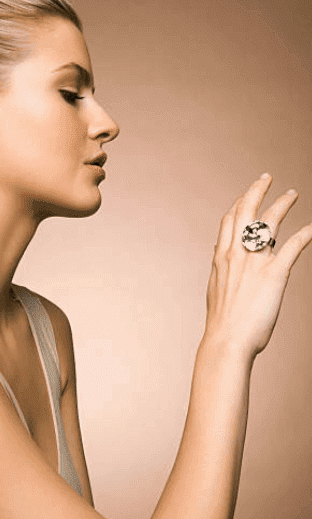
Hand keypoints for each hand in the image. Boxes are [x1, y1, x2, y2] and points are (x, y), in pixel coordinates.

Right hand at [203, 173, 311, 358]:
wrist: (227, 341)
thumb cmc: (222, 322)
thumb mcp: (216, 289)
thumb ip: (222, 270)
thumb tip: (222, 260)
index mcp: (221, 257)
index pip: (229, 220)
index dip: (238, 203)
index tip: (246, 195)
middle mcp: (236, 253)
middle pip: (245, 210)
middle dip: (257, 189)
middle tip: (267, 178)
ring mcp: (255, 262)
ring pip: (268, 221)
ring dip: (282, 203)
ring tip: (292, 194)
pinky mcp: (275, 274)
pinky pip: (293, 246)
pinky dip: (305, 234)